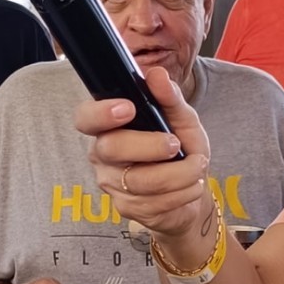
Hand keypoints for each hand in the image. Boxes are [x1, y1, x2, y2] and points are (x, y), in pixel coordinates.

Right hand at [75, 67, 211, 247]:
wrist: (192, 188)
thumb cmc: (180, 149)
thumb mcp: (182, 119)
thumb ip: (170, 98)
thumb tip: (157, 76)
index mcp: (109, 126)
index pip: (86, 118)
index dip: (101, 114)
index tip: (129, 108)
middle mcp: (102, 154)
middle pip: (111, 149)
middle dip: (150, 146)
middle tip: (175, 144)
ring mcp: (112, 183)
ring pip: (139, 181)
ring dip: (178, 173)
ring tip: (197, 165)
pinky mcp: (127, 208)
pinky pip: (154, 202)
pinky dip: (182, 192)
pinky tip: (192, 185)